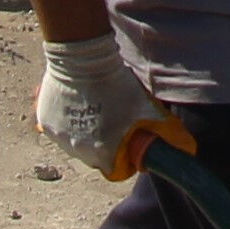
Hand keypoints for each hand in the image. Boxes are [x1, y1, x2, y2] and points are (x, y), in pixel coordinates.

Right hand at [31, 33, 168, 177]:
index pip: (115, 169)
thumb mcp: (145, 107)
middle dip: (104, 143)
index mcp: (102, 154)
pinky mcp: (44, 121)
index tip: (128, 143)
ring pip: (74, 142)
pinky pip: (57, 128)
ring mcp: (58, 137)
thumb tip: (185, 146)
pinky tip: (77, 105)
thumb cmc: (116, 83)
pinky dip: (66, 121)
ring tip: (95, 110)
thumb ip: (162, 129)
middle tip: (112, 122)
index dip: (124, 157)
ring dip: (84, 132)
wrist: (83, 59)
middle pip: (94, 156)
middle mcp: (77, 150)